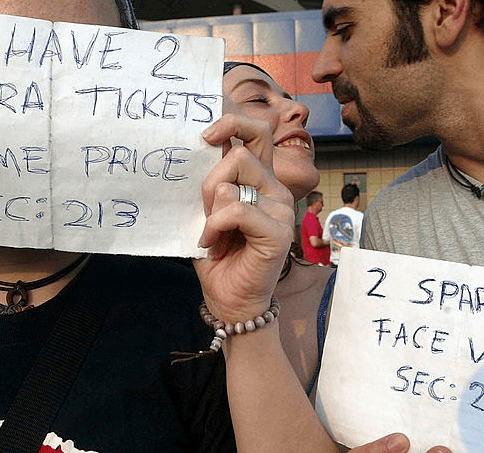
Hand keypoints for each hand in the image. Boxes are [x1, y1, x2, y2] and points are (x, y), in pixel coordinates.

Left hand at [193, 113, 293, 322]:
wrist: (228, 298)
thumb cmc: (218, 254)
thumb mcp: (207, 210)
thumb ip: (210, 183)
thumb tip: (201, 151)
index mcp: (260, 179)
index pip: (258, 133)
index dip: (234, 122)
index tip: (206, 136)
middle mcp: (275, 189)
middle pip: (242, 151)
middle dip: (210, 176)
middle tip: (204, 207)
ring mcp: (281, 209)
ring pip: (235, 179)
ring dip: (211, 206)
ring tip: (210, 232)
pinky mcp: (279, 231)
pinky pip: (237, 210)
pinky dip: (215, 226)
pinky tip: (211, 243)